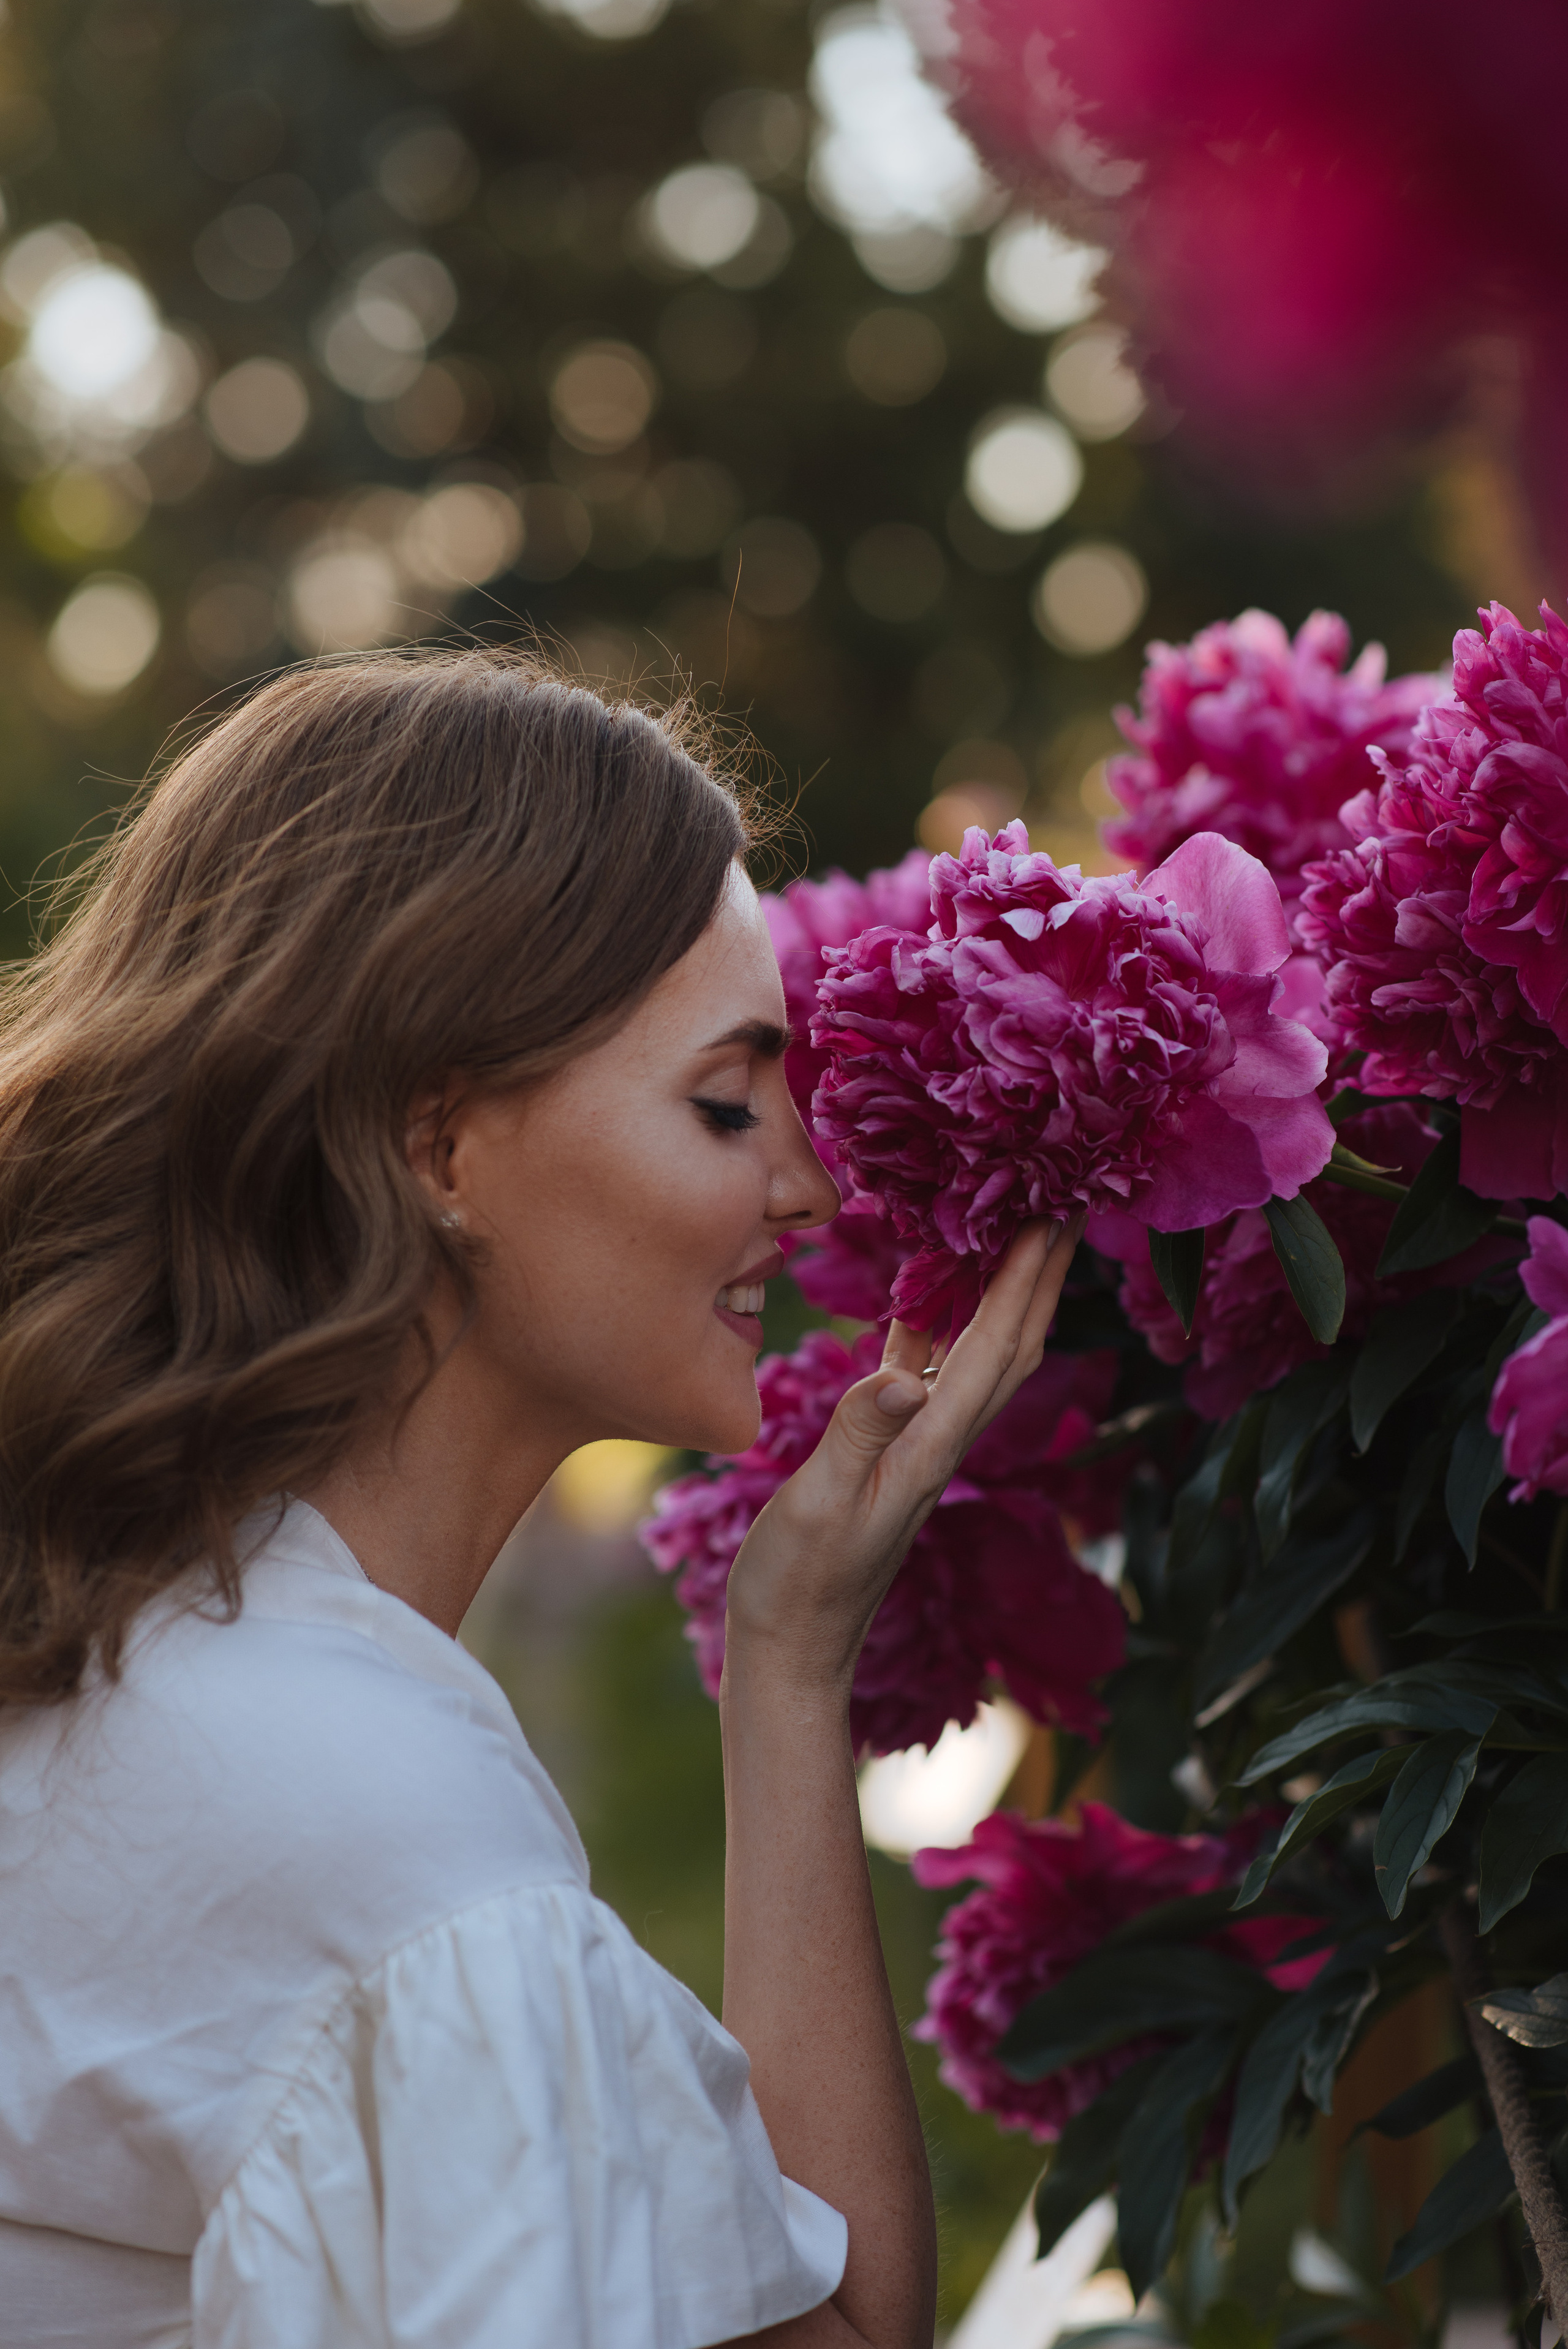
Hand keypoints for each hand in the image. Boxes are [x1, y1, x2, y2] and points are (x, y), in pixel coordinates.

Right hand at [722, 1215, 1083, 1697]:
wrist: (791, 1648)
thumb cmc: (798, 1584)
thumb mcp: (822, 1504)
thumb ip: (860, 1435)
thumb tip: (905, 1374)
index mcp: (931, 1445)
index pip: (995, 1347)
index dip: (1028, 1279)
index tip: (1058, 1216)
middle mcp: (938, 1441)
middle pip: (1009, 1344)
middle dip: (1042, 1275)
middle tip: (1069, 1206)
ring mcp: (916, 1447)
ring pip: (974, 1353)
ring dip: (999, 1292)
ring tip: (1013, 1233)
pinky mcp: (887, 1452)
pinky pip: (924, 1370)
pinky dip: (935, 1323)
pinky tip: (927, 1293)